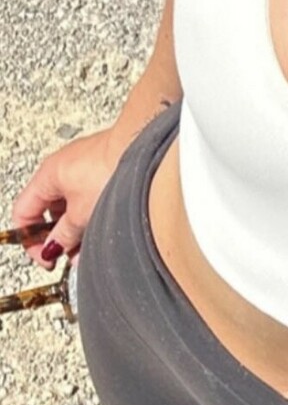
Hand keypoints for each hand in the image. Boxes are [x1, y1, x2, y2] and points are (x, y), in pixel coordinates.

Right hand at [6, 126, 123, 267]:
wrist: (146, 147)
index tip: (47, 258)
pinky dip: (93, 214)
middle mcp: (62, 167)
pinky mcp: (105, 166)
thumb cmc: (112, 169)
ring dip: (77, 229)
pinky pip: (89, 196)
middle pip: (49, 211)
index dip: (31, 240)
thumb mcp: (82, 215)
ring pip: (71, 205)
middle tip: (71, 255)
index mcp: (47, 176)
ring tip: (92, 247)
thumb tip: (54, 247)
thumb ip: (64, 235)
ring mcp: (84, 165)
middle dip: (59, 237)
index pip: (23, 213)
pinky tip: (106, 229)